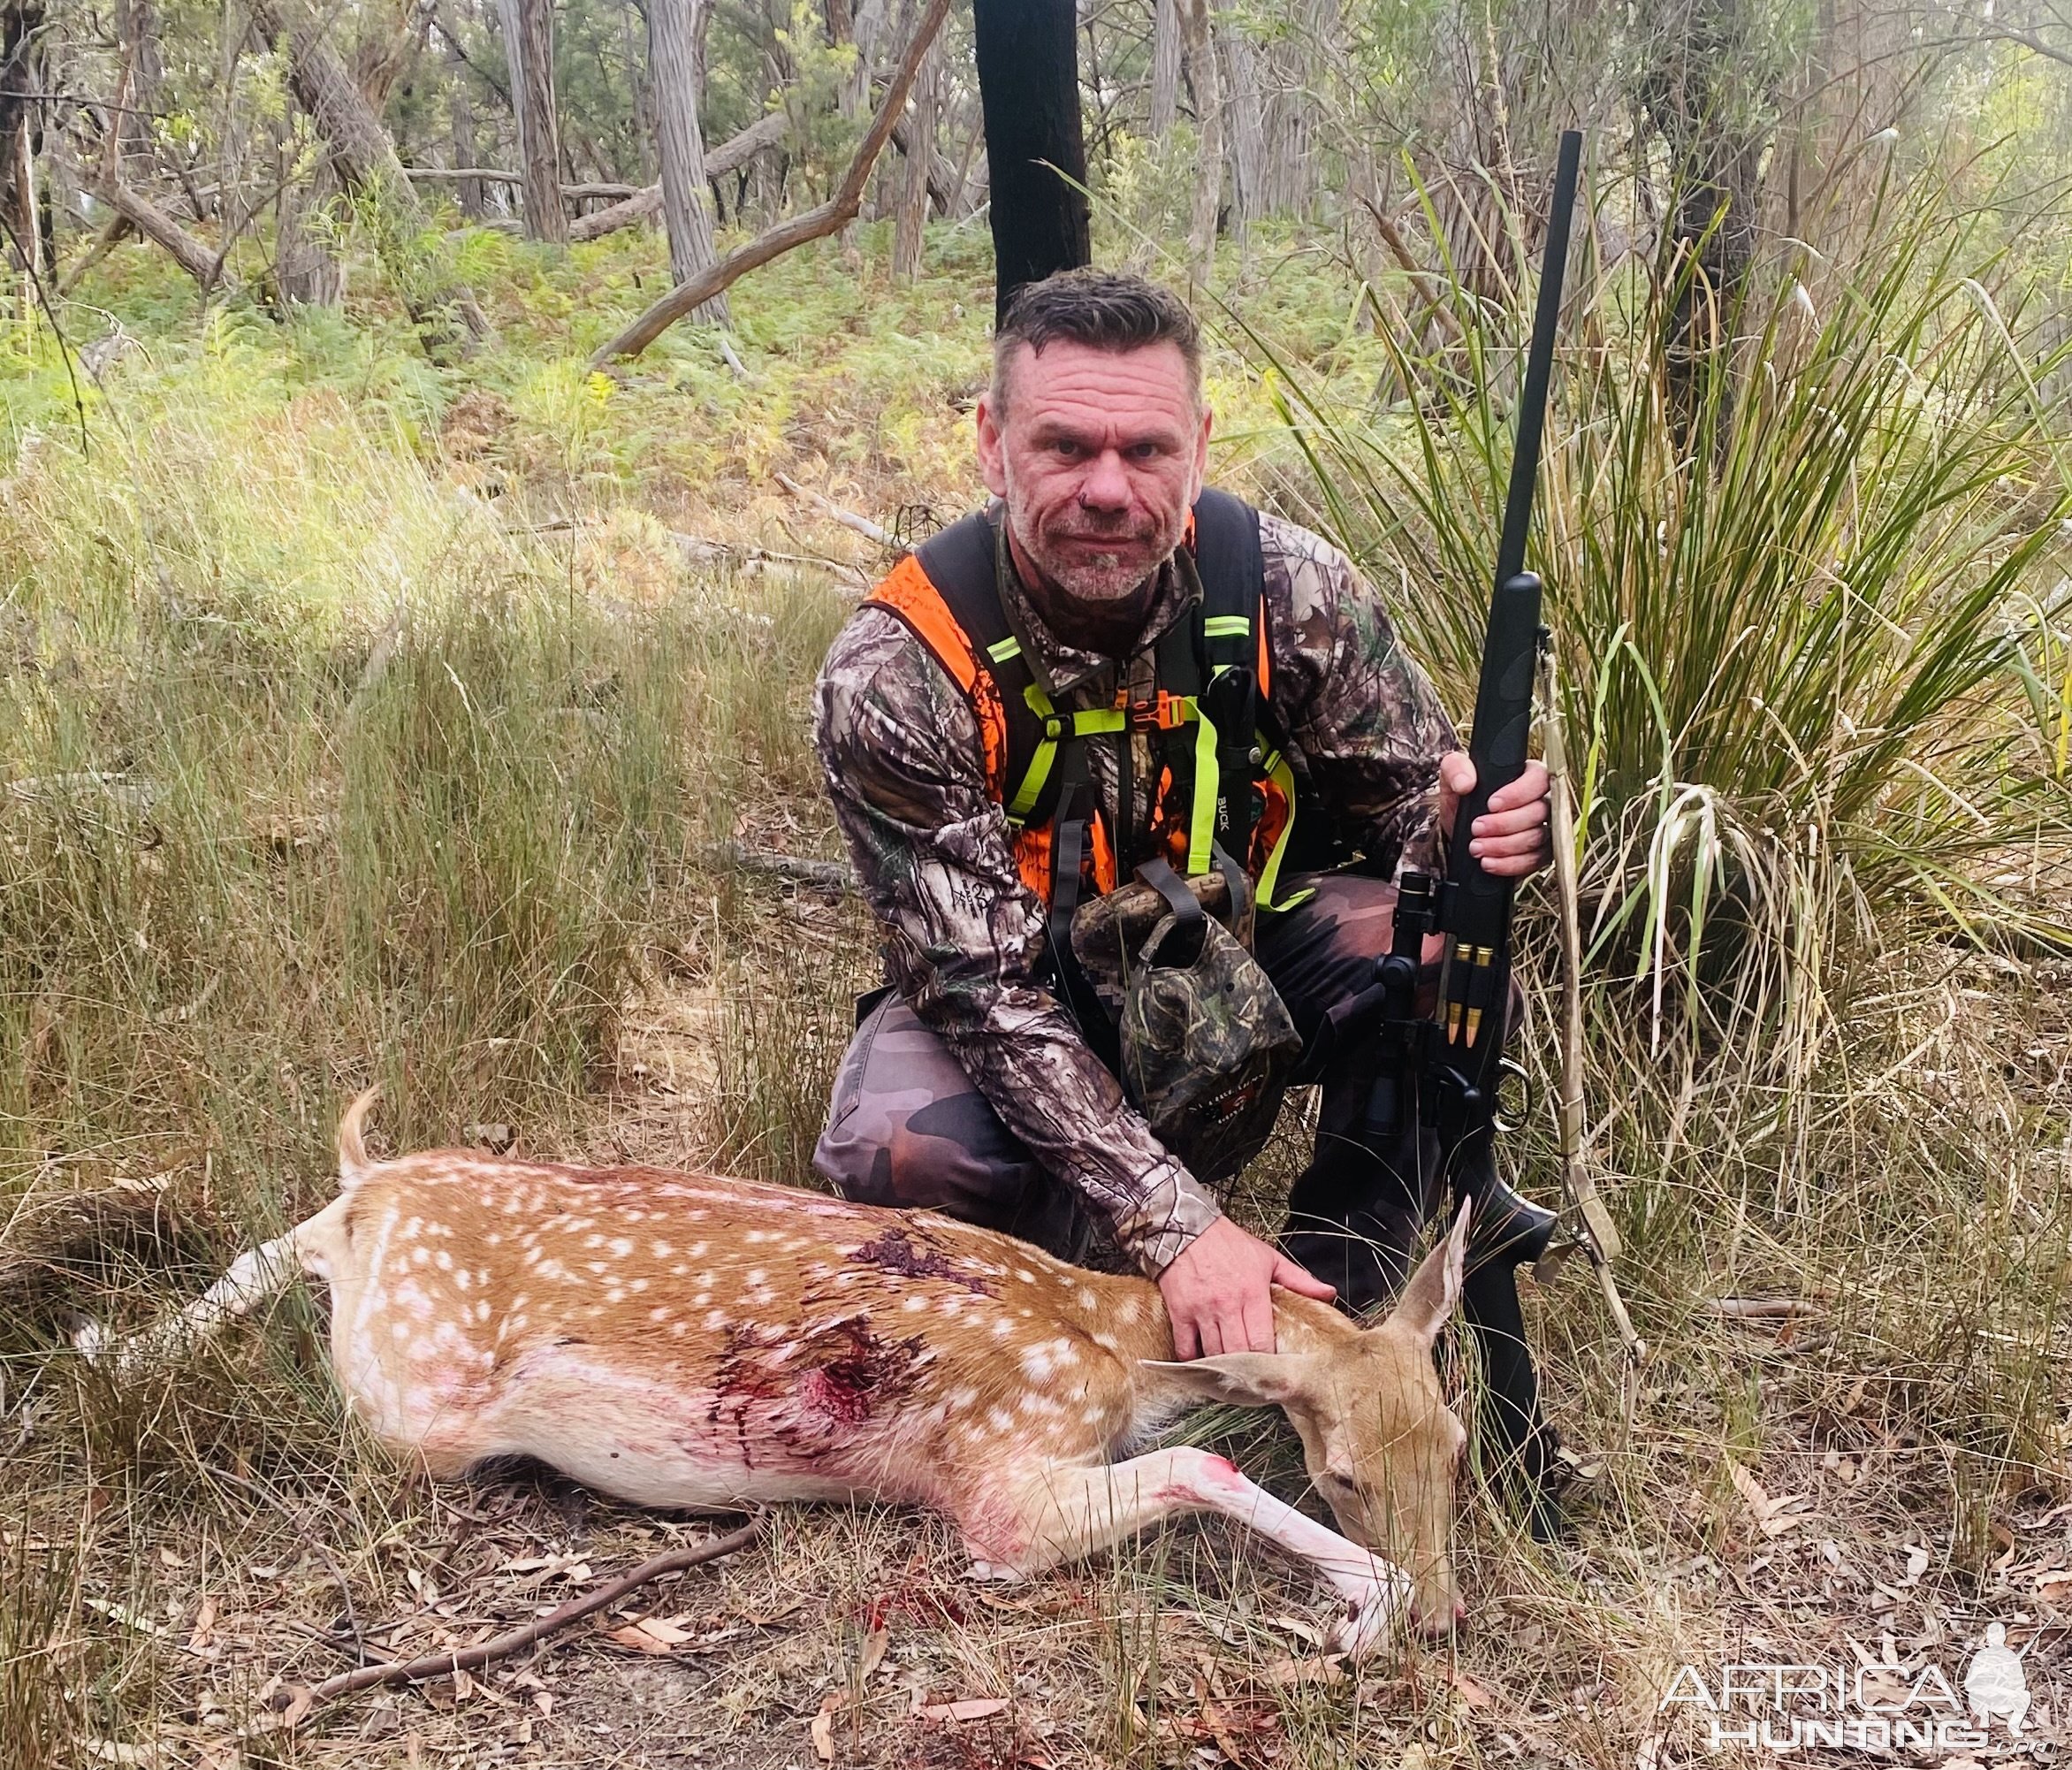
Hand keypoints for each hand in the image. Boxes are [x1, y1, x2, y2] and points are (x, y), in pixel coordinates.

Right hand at [1158, 1217, 1335, 1358]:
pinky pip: (1186, 1348)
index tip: (1272, 1371)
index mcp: (1253, 1293)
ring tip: (1231, 1374)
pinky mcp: (1180, 1312)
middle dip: (1247, 1370)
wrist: (1187, 1229)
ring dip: (1222, 1367)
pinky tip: (1203, 1360)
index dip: (1268, 1362)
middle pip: (1239, 1354)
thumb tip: (1329, 1293)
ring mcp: (1202, 1310)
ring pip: (1214, 1354)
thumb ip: (1299, 1279)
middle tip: (1253, 1379)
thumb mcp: (1268, 1257)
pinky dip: (1194, 1359)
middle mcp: (1227, 1305)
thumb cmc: (1229, 1244)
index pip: (1262, 1343)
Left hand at [1436, 752, 1551, 877]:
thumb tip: (1465, 782)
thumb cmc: (1463, 798)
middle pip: (1539, 812)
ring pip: (1537, 838)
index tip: (1491, 804)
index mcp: (1527, 774)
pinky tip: (1489, 861)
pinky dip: (1509, 864)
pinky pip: (1534, 861)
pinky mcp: (1538, 853)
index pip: (1539, 779)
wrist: (1458, 831)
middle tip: (1477, 827)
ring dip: (1504, 845)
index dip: (1518, 793)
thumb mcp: (1452, 776)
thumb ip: (1455, 768)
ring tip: (1477, 846)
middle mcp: (1540, 800)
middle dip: (1504, 824)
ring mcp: (1542, 828)